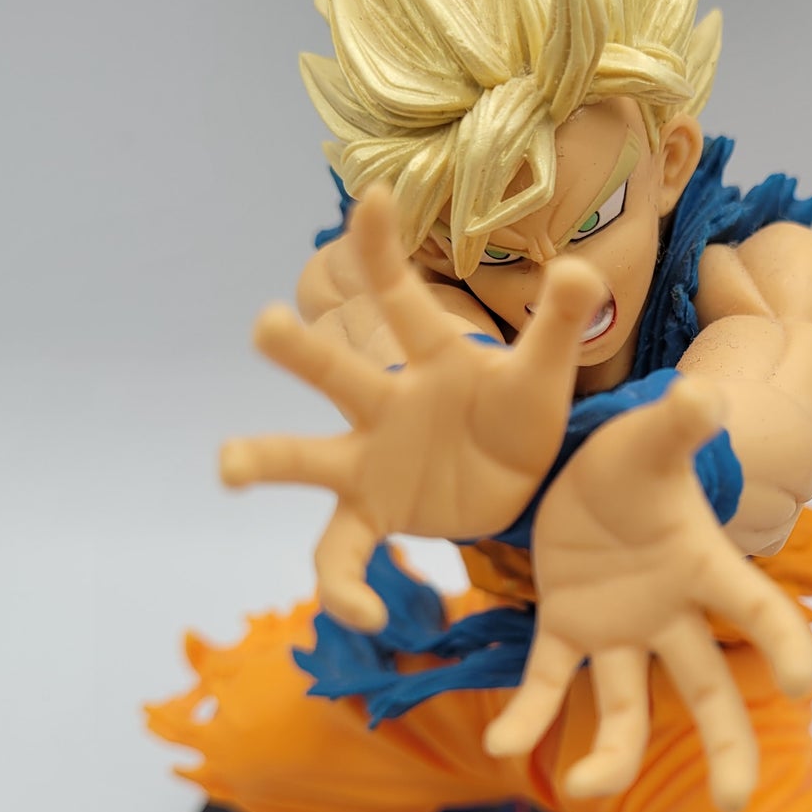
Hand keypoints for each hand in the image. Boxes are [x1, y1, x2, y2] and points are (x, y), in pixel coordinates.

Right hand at [220, 185, 604, 631]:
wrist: (518, 479)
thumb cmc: (521, 413)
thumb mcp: (547, 374)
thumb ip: (560, 324)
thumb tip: (583, 266)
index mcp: (434, 359)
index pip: (405, 299)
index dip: (385, 251)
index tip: (373, 196)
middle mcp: (387, 403)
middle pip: (339, 374)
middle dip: (304, 350)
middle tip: (267, 322)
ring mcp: (371, 460)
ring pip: (309, 460)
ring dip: (266, 460)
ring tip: (227, 466)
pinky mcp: (373, 513)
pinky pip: (340, 551)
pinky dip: (343, 585)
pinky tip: (369, 615)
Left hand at [483, 379, 811, 811]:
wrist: (580, 465)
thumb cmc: (632, 456)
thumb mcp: (648, 438)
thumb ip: (678, 424)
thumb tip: (705, 395)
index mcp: (700, 565)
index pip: (754, 607)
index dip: (782, 641)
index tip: (802, 681)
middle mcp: (668, 610)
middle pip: (707, 686)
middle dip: (726, 743)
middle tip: (738, 801)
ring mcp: (618, 627)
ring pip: (629, 705)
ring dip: (614, 753)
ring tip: (585, 783)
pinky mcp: (566, 629)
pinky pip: (550, 683)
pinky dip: (528, 715)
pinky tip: (499, 740)